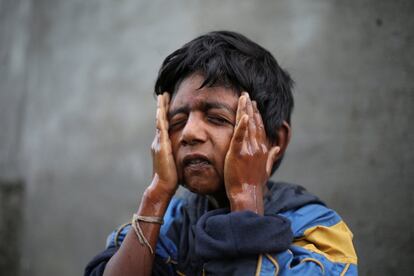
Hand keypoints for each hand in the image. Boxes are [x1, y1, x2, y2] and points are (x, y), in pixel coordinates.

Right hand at [149, 92, 177, 198]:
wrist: (163, 186)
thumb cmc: (172, 178)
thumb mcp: (176, 163)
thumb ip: (178, 155)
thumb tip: (188, 152)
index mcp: (163, 145)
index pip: (165, 126)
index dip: (166, 114)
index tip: (168, 103)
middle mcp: (159, 141)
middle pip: (160, 120)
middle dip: (162, 107)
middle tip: (163, 94)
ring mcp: (159, 142)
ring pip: (159, 120)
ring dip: (161, 108)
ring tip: (162, 96)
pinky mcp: (161, 145)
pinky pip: (161, 127)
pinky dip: (161, 116)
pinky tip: (162, 108)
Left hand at [224, 93, 279, 213]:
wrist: (247, 194)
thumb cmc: (255, 183)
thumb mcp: (266, 168)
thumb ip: (271, 156)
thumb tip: (277, 148)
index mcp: (263, 149)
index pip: (261, 128)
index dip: (257, 115)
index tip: (254, 105)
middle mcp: (257, 147)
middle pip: (254, 123)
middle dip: (250, 108)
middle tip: (246, 95)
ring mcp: (248, 150)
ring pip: (247, 126)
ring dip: (245, 110)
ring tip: (243, 98)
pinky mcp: (237, 154)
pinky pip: (239, 137)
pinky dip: (241, 125)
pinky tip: (242, 115)